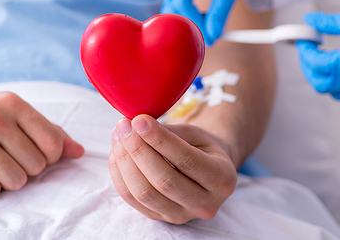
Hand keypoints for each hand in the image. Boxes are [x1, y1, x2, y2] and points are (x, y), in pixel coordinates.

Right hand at [0, 92, 84, 197]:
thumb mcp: (14, 112)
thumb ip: (47, 130)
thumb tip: (79, 152)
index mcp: (14, 104)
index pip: (54, 142)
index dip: (53, 155)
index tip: (40, 152)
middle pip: (37, 165)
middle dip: (29, 167)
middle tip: (12, 157)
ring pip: (17, 181)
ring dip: (10, 179)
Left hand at [108, 115, 236, 223]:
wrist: (208, 171)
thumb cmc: (202, 147)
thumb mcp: (197, 133)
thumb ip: (171, 132)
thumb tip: (137, 125)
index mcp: (223, 178)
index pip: (186, 160)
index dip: (159, 140)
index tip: (139, 120)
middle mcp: (206, 204)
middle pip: (163, 181)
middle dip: (138, 150)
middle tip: (123, 125)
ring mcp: (183, 215)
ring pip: (145, 193)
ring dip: (125, 162)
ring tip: (118, 136)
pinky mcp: (162, 219)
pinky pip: (133, 200)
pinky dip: (120, 175)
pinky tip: (117, 153)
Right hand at [162, 0, 264, 44]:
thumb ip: (220, 12)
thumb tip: (213, 36)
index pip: (181, 0)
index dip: (192, 21)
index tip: (207, 37)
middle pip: (173, 4)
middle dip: (188, 23)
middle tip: (206, 39)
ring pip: (176, 5)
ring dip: (190, 20)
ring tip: (208, 32)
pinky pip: (184, 2)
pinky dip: (193, 14)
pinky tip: (207, 21)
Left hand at [296, 1, 339, 105]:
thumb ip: (330, 24)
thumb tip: (310, 22)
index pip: (316, 63)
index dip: (305, 51)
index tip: (303, 40)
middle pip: (321, 84)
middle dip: (309, 68)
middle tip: (308, 52)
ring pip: (335, 93)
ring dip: (325, 78)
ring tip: (324, 60)